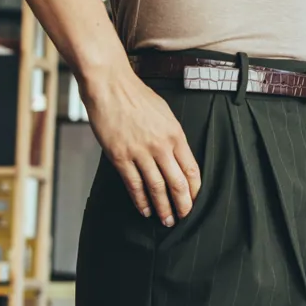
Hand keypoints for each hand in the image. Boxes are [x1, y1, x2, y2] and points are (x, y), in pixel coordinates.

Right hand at [84, 60, 200, 222]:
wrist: (110, 86)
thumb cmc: (137, 96)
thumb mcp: (165, 114)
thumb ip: (173, 136)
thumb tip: (178, 158)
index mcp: (175, 134)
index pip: (192, 169)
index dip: (194, 189)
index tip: (194, 199)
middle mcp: (161, 146)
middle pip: (177, 183)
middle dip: (182, 204)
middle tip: (183, 217)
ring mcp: (140, 152)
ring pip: (156, 188)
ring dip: (162, 207)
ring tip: (166, 220)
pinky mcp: (120, 156)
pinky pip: (133, 184)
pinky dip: (140, 200)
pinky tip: (144, 209)